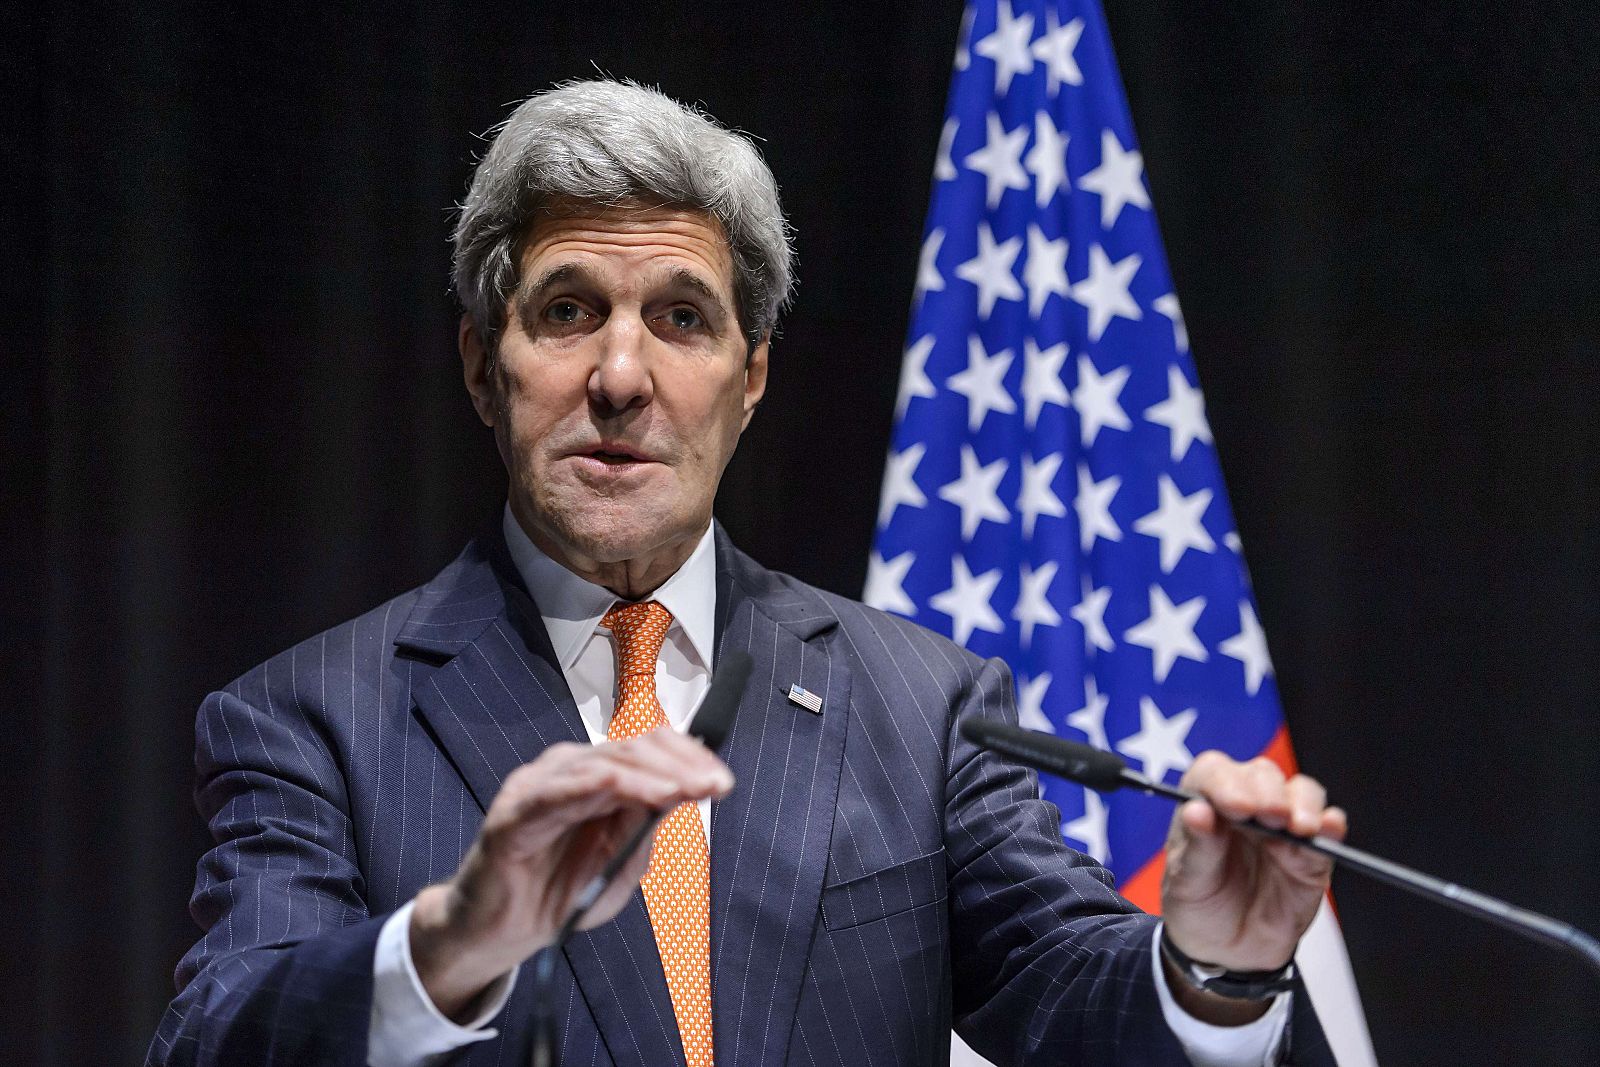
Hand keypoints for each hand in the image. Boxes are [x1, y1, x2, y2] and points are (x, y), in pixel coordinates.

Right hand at [409, 730, 733, 1019]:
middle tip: (715, 785)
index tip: (722, 782)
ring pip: (603, 763)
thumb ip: (645, 825)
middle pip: (631, 749)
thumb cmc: (561, 894)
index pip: (648, 748)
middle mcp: (569, 769)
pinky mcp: (514, 810)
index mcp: (596, 776)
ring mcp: (540, 784)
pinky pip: (559, 789)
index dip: (688, 758)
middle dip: (679, 766)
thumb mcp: (622, 861)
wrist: (503, 933)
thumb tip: (682, 792)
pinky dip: (600, 785)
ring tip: (684, 790)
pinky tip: (632, 791)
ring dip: (650, 775)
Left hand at [1159, 752, 1346, 1021]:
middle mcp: (1245, 804)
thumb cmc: (1199, 906)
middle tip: (1268, 816)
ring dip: (1302, 804)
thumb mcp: (1186, 883)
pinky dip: (1331, 824)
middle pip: (1262, 776)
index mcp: (1205, 803)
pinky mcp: (1311, 853)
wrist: (1229, 952)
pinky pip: (1327, 829)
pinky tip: (1328, 828)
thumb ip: (1197, 848)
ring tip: (1297, 827)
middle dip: (1267, 792)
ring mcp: (1282, 826)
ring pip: (1300, 793)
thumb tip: (1197, 811)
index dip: (1226, 782)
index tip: (1236, 806)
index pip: (1214, 773)